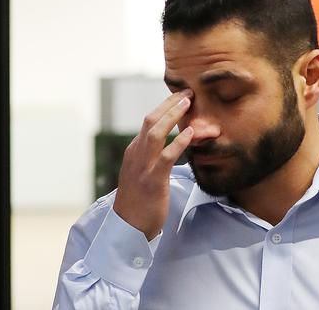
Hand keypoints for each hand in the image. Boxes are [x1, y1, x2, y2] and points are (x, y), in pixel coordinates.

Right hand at [113, 89, 193, 239]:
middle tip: (188, 92)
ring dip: (172, 115)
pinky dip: (178, 143)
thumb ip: (152, 158)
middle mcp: (135, 154)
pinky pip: (165, 156)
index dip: (165, 107)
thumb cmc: (139, 202)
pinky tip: (190, 134)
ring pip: (155, 133)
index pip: (148, 122)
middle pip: (150, 120)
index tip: (180, 97)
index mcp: (134, 152)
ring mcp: (142, 166)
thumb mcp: (142, 174)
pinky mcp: (152, 180)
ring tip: (189, 103)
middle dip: (169, 103)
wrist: (128, 227)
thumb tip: (170, 146)